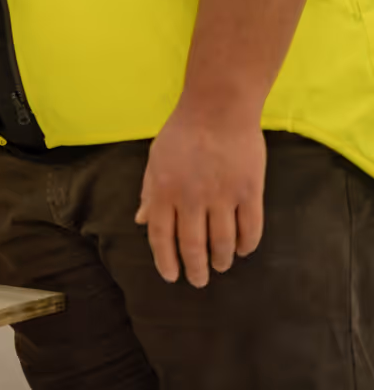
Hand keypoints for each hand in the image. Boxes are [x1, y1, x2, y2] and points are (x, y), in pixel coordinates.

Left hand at [136, 102, 265, 287]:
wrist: (217, 108)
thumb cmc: (182, 132)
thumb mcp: (156, 160)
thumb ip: (149, 192)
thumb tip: (140, 220)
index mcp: (164, 190)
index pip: (161, 236)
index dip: (165, 260)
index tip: (171, 276)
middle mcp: (191, 197)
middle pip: (193, 245)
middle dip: (195, 269)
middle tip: (199, 282)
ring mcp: (222, 195)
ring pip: (223, 242)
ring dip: (221, 260)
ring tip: (220, 267)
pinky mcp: (249, 191)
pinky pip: (250, 228)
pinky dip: (246, 244)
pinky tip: (242, 250)